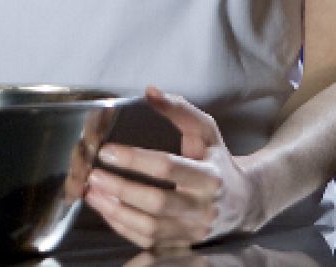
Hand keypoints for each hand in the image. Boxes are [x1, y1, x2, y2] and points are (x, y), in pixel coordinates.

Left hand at [85, 86, 262, 248]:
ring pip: (151, 227)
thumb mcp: (206, 131)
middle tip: (93, 174)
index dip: (134, 159)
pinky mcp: (183, 244)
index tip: (106, 151)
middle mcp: (204, 208)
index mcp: (210, 176)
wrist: (243, 202)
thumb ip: (179, 110)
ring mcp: (194, 230)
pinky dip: (122, 227)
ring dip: (115, 210)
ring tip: (92, 191)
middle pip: (157, 202)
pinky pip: (149, 242)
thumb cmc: (217, 161)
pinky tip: (105, 208)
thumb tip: (151, 91)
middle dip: (120, 188)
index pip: (168, 167)